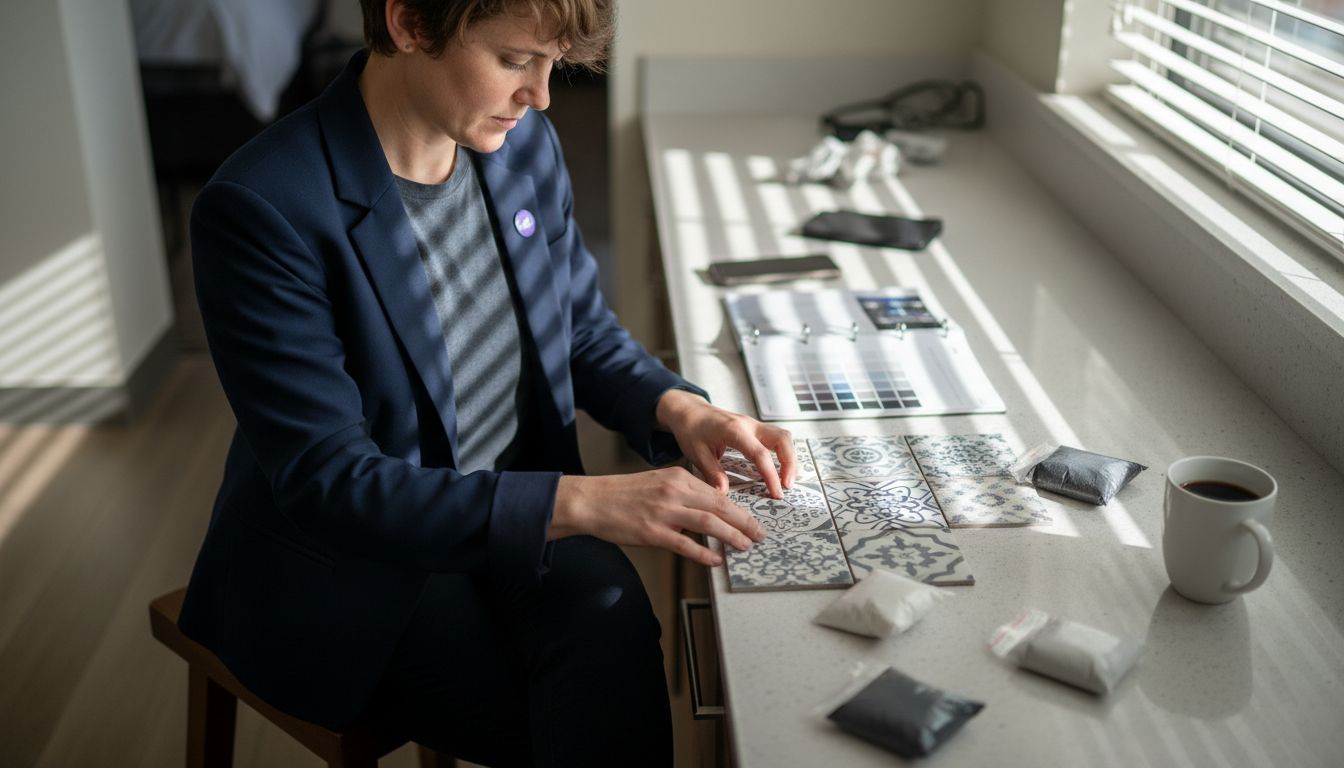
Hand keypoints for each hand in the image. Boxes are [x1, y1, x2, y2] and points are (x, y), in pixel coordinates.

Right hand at [550, 468, 767, 565]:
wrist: (592, 501)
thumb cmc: (624, 494)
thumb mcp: (658, 483)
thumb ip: (684, 493)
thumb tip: (710, 508)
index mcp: (678, 478)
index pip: (717, 494)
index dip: (739, 508)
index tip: (753, 518)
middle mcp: (674, 492)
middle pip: (720, 507)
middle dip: (744, 522)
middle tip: (760, 534)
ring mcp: (664, 513)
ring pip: (708, 523)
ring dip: (732, 536)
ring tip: (746, 546)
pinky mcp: (653, 533)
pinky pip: (685, 544)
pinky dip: (704, 553)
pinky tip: (716, 560)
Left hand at [654, 389, 795, 498]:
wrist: (688, 410)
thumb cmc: (690, 429)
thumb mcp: (696, 453)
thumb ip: (711, 473)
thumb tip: (724, 494)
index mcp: (734, 430)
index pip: (760, 454)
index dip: (771, 475)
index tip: (776, 494)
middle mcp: (748, 425)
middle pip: (782, 439)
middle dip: (790, 463)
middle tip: (787, 487)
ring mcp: (754, 425)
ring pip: (783, 437)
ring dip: (789, 458)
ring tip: (786, 481)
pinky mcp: (754, 428)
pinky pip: (776, 438)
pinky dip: (783, 453)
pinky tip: (780, 469)